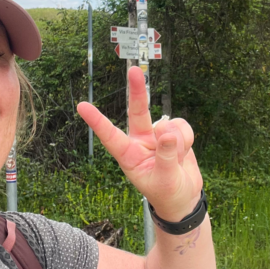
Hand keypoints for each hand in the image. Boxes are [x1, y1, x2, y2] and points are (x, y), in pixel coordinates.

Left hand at [76, 66, 202, 221]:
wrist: (184, 197)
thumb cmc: (167, 193)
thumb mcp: (165, 180)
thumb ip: (166, 158)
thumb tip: (167, 132)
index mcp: (129, 156)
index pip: (111, 137)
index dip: (97, 122)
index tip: (81, 106)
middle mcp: (140, 141)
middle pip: (137, 112)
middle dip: (137, 91)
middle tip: (134, 71)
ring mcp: (157, 134)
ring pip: (169, 125)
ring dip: (179, 142)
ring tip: (177, 161)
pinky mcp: (174, 131)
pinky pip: (182, 126)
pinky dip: (188, 139)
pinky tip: (184, 152)